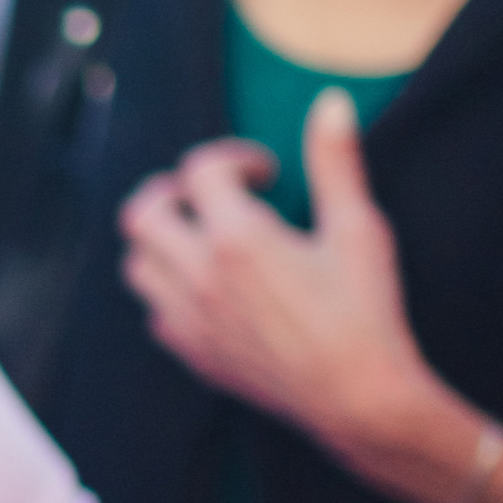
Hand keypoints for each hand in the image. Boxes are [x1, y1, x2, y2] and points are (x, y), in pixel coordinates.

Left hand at [119, 92, 428, 455]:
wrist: (359, 400)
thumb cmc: (366, 312)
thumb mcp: (359, 230)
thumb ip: (335, 163)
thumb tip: (330, 102)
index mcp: (238, 239)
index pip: (201, 171)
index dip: (232, 157)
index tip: (265, 171)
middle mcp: (200, 279)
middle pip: (142, 214)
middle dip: (170, 190)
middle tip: (208, 193)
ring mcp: (191, 321)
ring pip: (137, 265)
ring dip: (160, 241)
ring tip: (203, 236)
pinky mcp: (195, 355)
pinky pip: (155, 313)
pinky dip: (169, 290)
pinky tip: (209, 288)